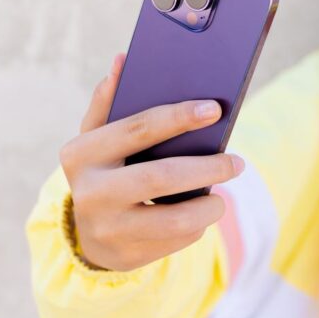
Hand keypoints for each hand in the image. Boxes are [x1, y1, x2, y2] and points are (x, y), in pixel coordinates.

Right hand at [58, 54, 244, 270]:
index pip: (137, 129)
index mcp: (81, 154)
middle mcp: (89, 193)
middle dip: (208, 167)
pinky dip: (196, 225)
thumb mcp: (98, 137)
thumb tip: (123, 60)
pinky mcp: (127, 256)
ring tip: (222, 195)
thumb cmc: (106, 170)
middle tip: (237, 163)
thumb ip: (109, 101)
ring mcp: (107, 228)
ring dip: (210, 205)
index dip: (179, 117)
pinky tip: (200, 214)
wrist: (89, 233)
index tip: (215, 109)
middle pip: (161, 176)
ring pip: (176, 218)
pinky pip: (177, 240)